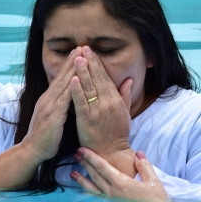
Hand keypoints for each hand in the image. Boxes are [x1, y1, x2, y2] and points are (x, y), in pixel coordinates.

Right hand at [22, 47, 81, 162]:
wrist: (32, 151)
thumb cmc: (46, 136)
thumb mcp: (53, 116)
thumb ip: (59, 105)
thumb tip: (67, 97)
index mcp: (49, 99)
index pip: (61, 78)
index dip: (69, 64)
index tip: (79, 51)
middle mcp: (48, 99)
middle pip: (62, 76)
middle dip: (72, 61)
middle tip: (82, 46)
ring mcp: (49, 107)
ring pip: (63, 84)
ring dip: (72, 70)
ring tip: (81, 56)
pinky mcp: (53, 117)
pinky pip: (63, 101)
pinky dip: (70, 90)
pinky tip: (76, 80)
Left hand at [70, 46, 134, 175]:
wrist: (111, 153)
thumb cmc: (117, 134)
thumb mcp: (125, 113)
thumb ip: (125, 95)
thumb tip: (128, 80)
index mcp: (116, 100)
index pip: (106, 77)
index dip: (98, 63)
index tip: (91, 51)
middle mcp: (108, 103)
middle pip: (97, 79)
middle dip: (89, 62)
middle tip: (82, 48)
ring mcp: (97, 111)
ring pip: (88, 88)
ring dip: (82, 72)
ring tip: (76, 58)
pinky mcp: (87, 120)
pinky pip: (81, 103)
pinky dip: (76, 91)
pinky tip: (72, 79)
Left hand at [71, 148, 168, 201]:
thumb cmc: (156, 195)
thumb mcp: (153, 179)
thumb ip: (144, 165)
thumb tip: (138, 153)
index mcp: (121, 183)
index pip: (102, 168)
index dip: (91, 158)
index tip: (83, 149)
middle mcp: (113, 191)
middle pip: (95, 175)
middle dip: (85, 163)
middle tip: (76, 152)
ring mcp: (112, 197)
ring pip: (93, 187)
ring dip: (82, 178)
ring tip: (72, 172)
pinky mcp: (113, 201)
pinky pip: (97, 195)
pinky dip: (88, 191)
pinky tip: (81, 189)